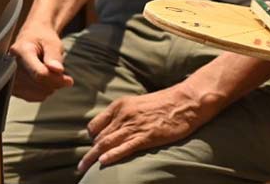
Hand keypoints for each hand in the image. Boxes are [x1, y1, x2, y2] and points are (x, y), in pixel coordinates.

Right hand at [10, 21, 73, 100]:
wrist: (30, 37)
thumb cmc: (42, 38)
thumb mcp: (52, 42)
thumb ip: (54, 56)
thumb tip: (58, 70)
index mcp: (21, 51)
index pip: (39, 73)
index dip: (56, 78)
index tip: (69, 80)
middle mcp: (10, 65)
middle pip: (37, 84)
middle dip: (55, 83)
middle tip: (65, 78)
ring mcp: (8, 77)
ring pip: (34, 93)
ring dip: (49, 88)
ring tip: (53, 76)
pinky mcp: (11, 87)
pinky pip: (30, 97)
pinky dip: (41, 92)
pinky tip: (45, 82)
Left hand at [77, 83, 216, 172]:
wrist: (187, 100)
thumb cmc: (167, 102)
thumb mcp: (140, 103)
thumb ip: (126, 114)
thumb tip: (118, 127)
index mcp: (121, 105)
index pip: (96, 124)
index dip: (92, 137)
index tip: (93, 146)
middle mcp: (124, 115)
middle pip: (99, 137)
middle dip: (89, 152)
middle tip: (82, 165)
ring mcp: (135, 126)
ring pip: (106, 144)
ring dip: (92, 158)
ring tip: (82, 169)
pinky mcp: (146, 136)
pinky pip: (125, 148)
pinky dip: (112, 155)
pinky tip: (103, 163)